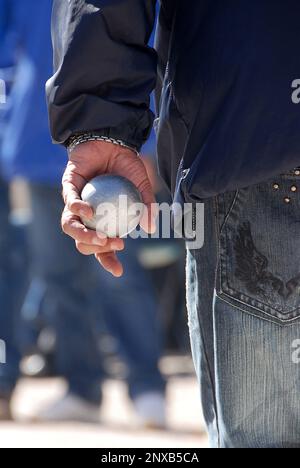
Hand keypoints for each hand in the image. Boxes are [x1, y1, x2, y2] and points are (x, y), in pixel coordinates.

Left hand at [61, 140, 156, 276]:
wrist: (113, 140)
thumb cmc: (127, 165)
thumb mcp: (142, 186)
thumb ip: (147, 207)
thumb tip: (150, 229)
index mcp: (103, 221)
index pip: (104, 247)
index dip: (109, 261)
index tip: (119, 270)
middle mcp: (87, 216)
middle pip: (83, 242)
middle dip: (97, 249)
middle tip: (116, 244)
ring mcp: (76, 202)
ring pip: (70, 226)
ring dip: (84, 236)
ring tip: (100, 237)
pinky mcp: (68, 186)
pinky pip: (69, 201)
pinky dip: (78, 208)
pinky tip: (90, 211)